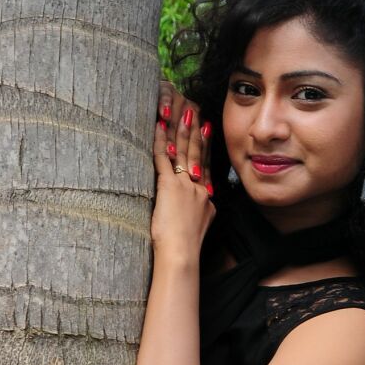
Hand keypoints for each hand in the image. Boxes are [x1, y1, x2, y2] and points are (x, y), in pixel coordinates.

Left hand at [151, 79, 214, 255]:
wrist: (182, 256)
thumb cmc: (185, 250)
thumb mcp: (199, 229)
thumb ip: (200, 215)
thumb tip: (200, 210)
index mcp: (206, 200)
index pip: (205, 167)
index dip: (205, 147)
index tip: (207, 129)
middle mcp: (199, 189)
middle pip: (197, 154)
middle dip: (196, 130)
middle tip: (196, 110)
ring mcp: (185, 186)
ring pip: (183, 151)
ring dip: (181, 128)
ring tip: (181, 109)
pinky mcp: (169, 186)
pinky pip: (163, 158)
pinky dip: (160, 140)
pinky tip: (158, 125)